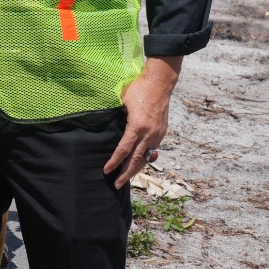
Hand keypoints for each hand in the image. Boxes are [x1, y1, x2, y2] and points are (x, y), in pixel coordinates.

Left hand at [105, 57, 180, 188]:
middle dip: (126, 174)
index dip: (114, 162)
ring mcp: (157, 134)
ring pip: (146, 157)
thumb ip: (118, 118)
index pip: (124, 150)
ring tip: (126, 177)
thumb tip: (108, 128)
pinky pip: (152, 149)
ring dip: (136, 168)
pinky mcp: (162, 132)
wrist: (160, 83)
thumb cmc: (138, 90)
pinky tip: (139, 163)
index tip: (106, 171)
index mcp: (137, 127)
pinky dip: (145, 158)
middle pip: (137, 160)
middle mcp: (149, 134)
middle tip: (116, 184)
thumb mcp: (122, 103)